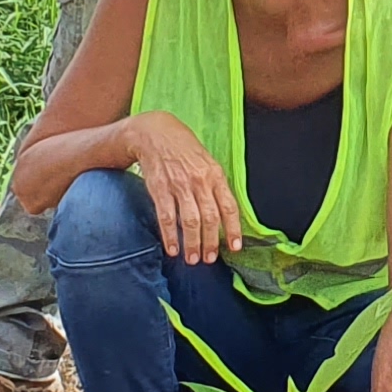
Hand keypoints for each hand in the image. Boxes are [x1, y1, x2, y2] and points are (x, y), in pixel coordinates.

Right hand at [124, 112, 239, 265]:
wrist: (155, 133)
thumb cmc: (184, 150)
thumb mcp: (207, 162)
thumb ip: (216, 186)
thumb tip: (226, 215)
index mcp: (215, 175)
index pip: (229, 207)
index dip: (234, 229)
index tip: (235, 247)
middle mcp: (199, 181)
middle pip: (210, 218)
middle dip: (211, 242)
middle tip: (210, 259)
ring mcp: (179, 185)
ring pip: (189, 221)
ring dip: (192, 244)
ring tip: (193, 259)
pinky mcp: (159, 188)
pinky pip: (166, 217)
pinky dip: (170, 235)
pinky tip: (172, 249)